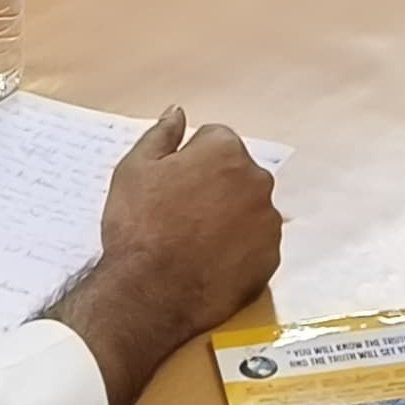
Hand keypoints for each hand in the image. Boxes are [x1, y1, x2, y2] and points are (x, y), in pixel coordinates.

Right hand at [47, 108, 284, 404]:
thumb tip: (177, 111)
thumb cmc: (138, 225)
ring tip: (195, 245)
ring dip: (230, 219)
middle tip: (181, 217)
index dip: (188, 162)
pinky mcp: (271, 259)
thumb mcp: (134, 170)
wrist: (149, 293)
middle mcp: (257, 179)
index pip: (213, 141)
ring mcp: (268, 222)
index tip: (171, 188)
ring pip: (248, 210)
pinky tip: (211, 265)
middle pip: (236, 174)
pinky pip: (256, 246)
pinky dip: (239, 252)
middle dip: (215, 187)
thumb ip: (161, 134)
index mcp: (226, 150)